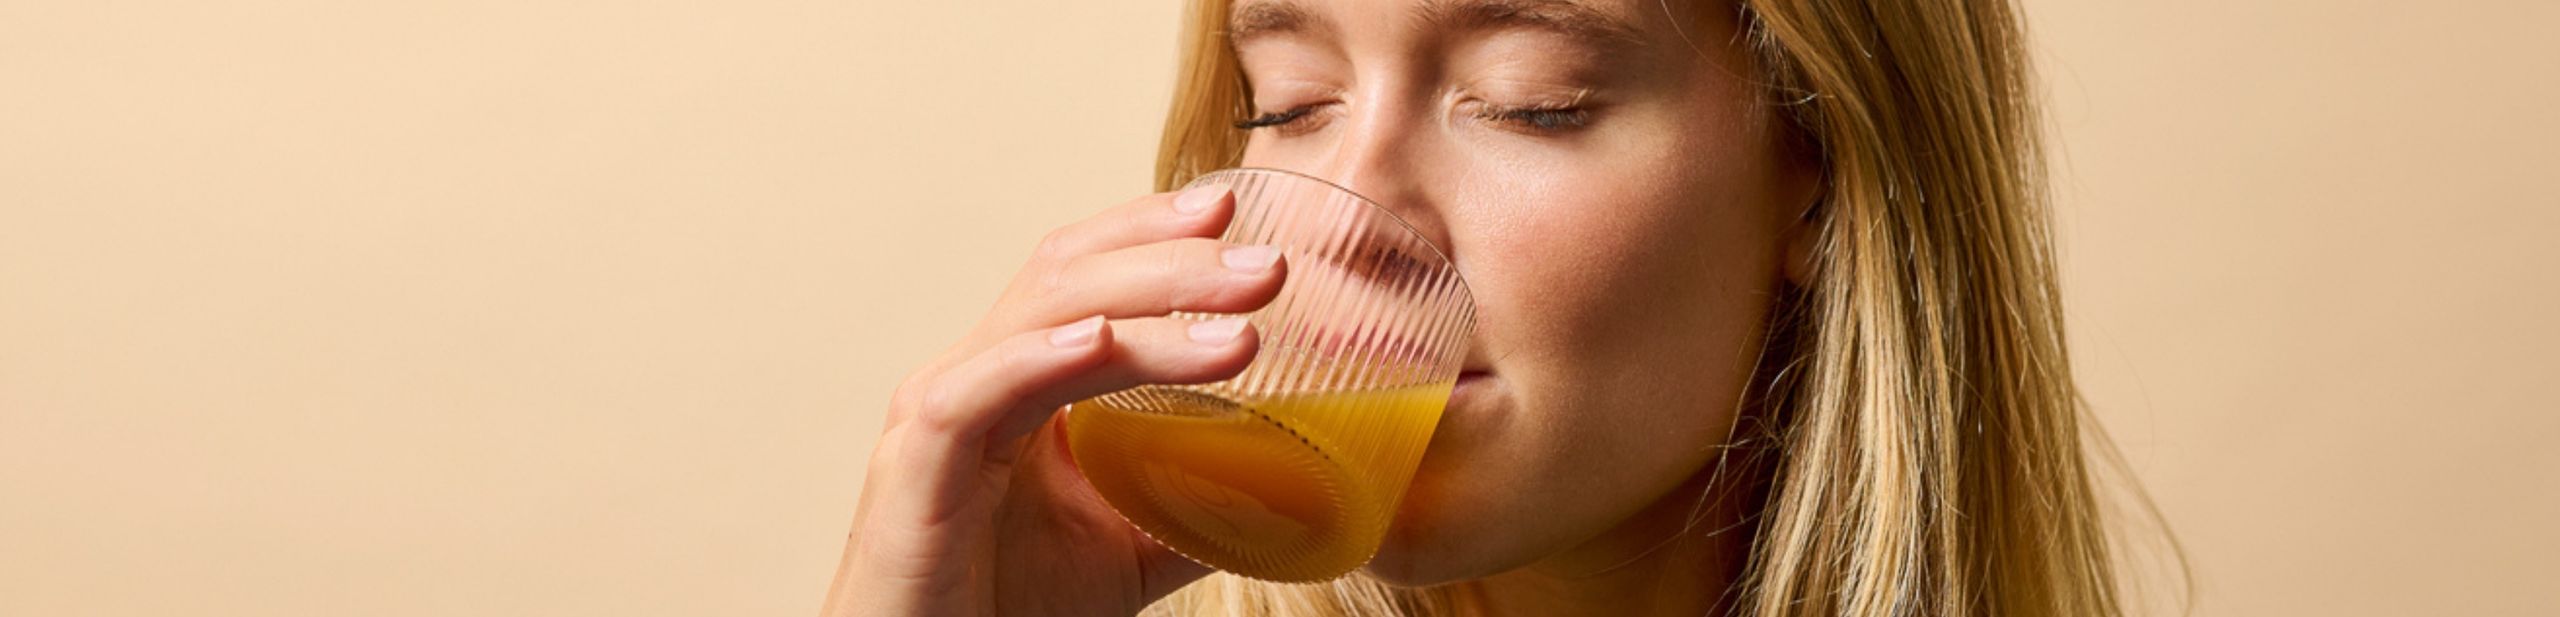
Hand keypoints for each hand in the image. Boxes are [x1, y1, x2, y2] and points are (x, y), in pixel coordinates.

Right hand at [823, 186, 1285, 615]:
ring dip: (1146, 308)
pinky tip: (1101, 343)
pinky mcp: (914, 467)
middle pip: (1069, 278)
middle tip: (1268, 265)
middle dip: (1173, 260)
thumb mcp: (1128, 545)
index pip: (1084, 272)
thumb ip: (1195, 504)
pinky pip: (975, 394)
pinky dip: (1039, 359)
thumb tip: (1296, 490)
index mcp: (1018, 378)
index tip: (1234, 212)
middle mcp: (975, 376)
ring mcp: (938, 413)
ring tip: (1236, 315)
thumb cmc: (1006, 606)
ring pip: (1041, 323)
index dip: (1151, 230)